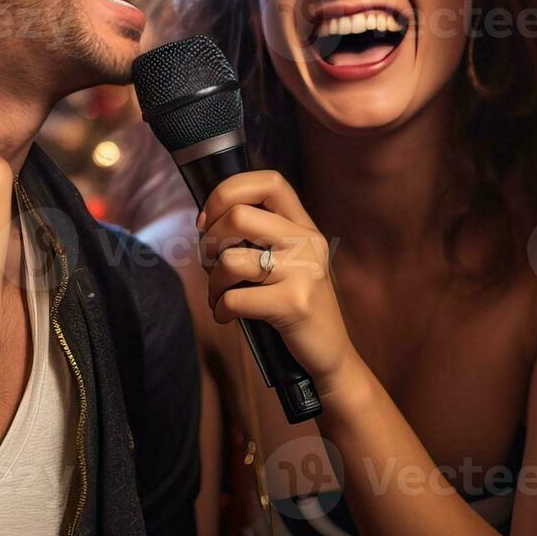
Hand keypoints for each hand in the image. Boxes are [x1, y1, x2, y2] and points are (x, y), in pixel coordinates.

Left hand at [197, 170, 358, 392]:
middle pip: (239, 216)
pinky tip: (228, 316)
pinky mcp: (294, 304)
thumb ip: (260, 237)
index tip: (209, 219)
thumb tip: (206, 223)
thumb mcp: (289, 261)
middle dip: (210, 242)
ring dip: (212, 283)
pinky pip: (235, 299)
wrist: (330, 353)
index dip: (228, 192)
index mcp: (304, 226)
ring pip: (230, 260)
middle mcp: (308, 242)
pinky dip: (220, 310)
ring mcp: (304, 272)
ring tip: (219, 296)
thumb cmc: (295, 305)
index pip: (269, 181)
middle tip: (210, 265)